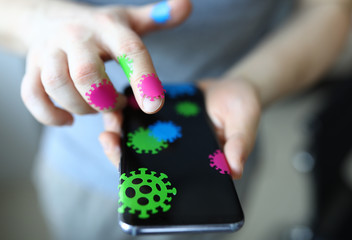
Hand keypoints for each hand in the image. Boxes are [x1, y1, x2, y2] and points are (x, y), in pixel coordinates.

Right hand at [21, 0, 190, 125]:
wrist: (49, 19)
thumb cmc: (97, 28)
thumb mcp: (128, 20)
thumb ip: (157, 18)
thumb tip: (186, 5)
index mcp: (107, 28)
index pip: (129, 51)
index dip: (144, 79)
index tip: (154, 107)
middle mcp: (75, 37)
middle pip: (86, 74)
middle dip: (104, 98)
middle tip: (116, 103)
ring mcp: (48, 52)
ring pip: (58, 85)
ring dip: (81, 107)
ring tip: (96, 107)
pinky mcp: (31, 68)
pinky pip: (32, 96)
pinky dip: (50, 114)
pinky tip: (68, 118)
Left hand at [101, 78, 261, 178]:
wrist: (230, 88)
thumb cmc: (241, 108)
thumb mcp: (244, 122)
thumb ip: (239, 144)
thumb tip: (235, 169)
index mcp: (196, 164)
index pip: (170, 180)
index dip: (149, 180)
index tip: (129, 170)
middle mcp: (177, 155)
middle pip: (146, 162)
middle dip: (124, 154)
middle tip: (109, 139)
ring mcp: (166, 138)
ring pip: (138, 142)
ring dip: (120, 133)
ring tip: (111, 119)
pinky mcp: (160, 120)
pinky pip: (140, 121)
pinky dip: (127, 115)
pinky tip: (118, 105)